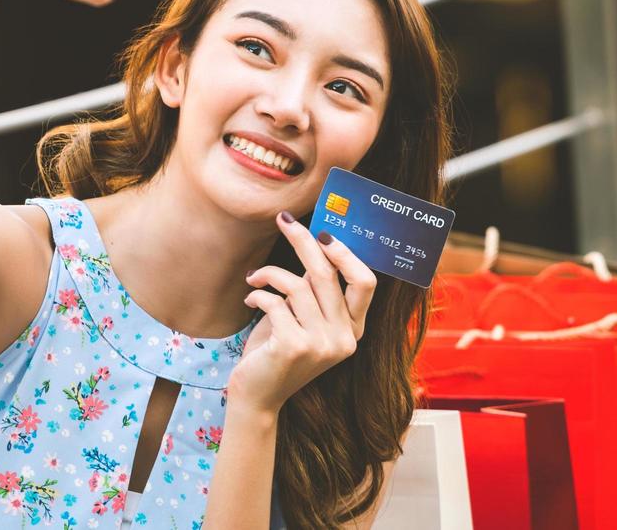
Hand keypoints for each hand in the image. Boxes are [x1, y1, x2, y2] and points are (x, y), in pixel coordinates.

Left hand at [230, 211, 377, 416]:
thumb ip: (315, 290)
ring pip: (297, 284)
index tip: (322, 232)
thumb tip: (314, 241)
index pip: (366, 282)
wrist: (257, 396)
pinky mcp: (295, 347)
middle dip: (303, 240)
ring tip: (254, 277)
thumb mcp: (303, 317)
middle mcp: (344, 339)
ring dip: (269, 273)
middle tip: (283, 220)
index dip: (345, 253)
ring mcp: (322, 345)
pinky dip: (258, 293)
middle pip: (327, 274)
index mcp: (354, 329)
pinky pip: (276, 301)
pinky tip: (250, 299)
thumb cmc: (278, 350)